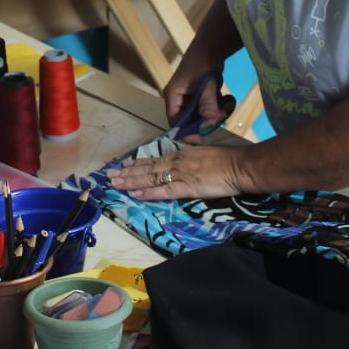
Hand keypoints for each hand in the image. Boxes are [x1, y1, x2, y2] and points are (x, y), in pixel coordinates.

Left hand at [108, 146, 244, 199]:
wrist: (239, 165)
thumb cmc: (226, 160)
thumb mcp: (204, 153)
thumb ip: (191, 157)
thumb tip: (183, 158)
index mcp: (181, 155)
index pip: (153, 160)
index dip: (136, 164)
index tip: (122, 166)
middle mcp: (176, 162)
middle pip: (147, 168)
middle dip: (127, 173)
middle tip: (109, 176)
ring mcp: (181, 174)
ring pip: (151, 178)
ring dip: (131, 182)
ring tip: (115, 184)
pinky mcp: (188, 187)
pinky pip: (164, 191)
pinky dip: (149, 192)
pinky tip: (136, 194)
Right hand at [163, 68, 234, 144]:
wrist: (212, 45)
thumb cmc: (204, 61)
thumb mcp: (206, 82)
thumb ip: (207, 101)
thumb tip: (209, 120)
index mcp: (173, 95)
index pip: (175, 122)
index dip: (187, 132)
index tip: (201, 140)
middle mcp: (178, 99)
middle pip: (190, 120)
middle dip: (207, 120)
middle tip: (222, 115)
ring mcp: (189, 97)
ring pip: (202, 115)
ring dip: (216, 113)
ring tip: (227, 104)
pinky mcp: (200, 96)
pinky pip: (208, 108)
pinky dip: (219, 106)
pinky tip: (227, 99)